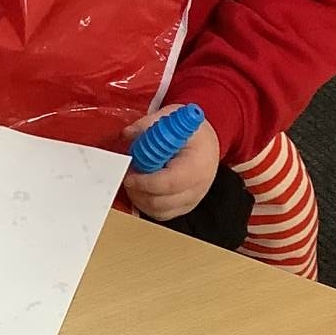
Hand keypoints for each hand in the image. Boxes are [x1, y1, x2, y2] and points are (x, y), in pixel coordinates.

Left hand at [121, 105, 221, 221]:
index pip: (169, 182)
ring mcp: (192, 201)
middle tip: (128, 174)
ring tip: (134, 180)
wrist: (208, 145)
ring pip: (158, 211)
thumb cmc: (191, 133)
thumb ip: (148, 124)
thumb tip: (128, 133)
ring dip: (139, 198)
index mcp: (197, 165)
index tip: (129, 174)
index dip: (144, 182)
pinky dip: (146, 205)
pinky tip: (141, 189)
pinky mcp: (184, 208)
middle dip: (138, 190)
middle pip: (161, 201)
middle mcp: (197, 188)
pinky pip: (160, 214)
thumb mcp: (172, 119)